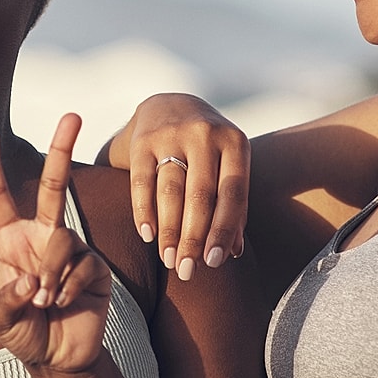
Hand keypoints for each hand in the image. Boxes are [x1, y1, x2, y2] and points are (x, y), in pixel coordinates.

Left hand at [0, 114, 114, 374]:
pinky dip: (69, 287)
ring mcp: (73, 250)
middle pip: (54, 186)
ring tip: (45, 302)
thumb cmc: (24, 334)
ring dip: (51, 274)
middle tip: (73, 114)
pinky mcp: (96, 268)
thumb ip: (6, 300)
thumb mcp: (1, 320)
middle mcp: (44, 237)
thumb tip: (31, 278)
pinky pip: (83, 265)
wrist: (59, 358)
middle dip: (62, 150)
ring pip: (63, 240)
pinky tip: (64, 304)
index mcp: (12, 241)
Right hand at [123, 93, 248, 280]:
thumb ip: (232, 207)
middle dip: (193, 238)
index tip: (213, 263)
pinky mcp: (143, 139)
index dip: (223, 230)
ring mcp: (172, 133)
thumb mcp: (227, 168)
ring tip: (168, 260)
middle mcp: (205, 134)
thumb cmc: (206, 152)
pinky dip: (144, 211)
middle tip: (186, 271)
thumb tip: (233, 253)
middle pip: (200, 196)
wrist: (168, 106)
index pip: (231, 194)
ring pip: (171, 191)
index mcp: (235, 142)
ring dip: (169, 231)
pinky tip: (148, 236)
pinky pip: (142, 182)